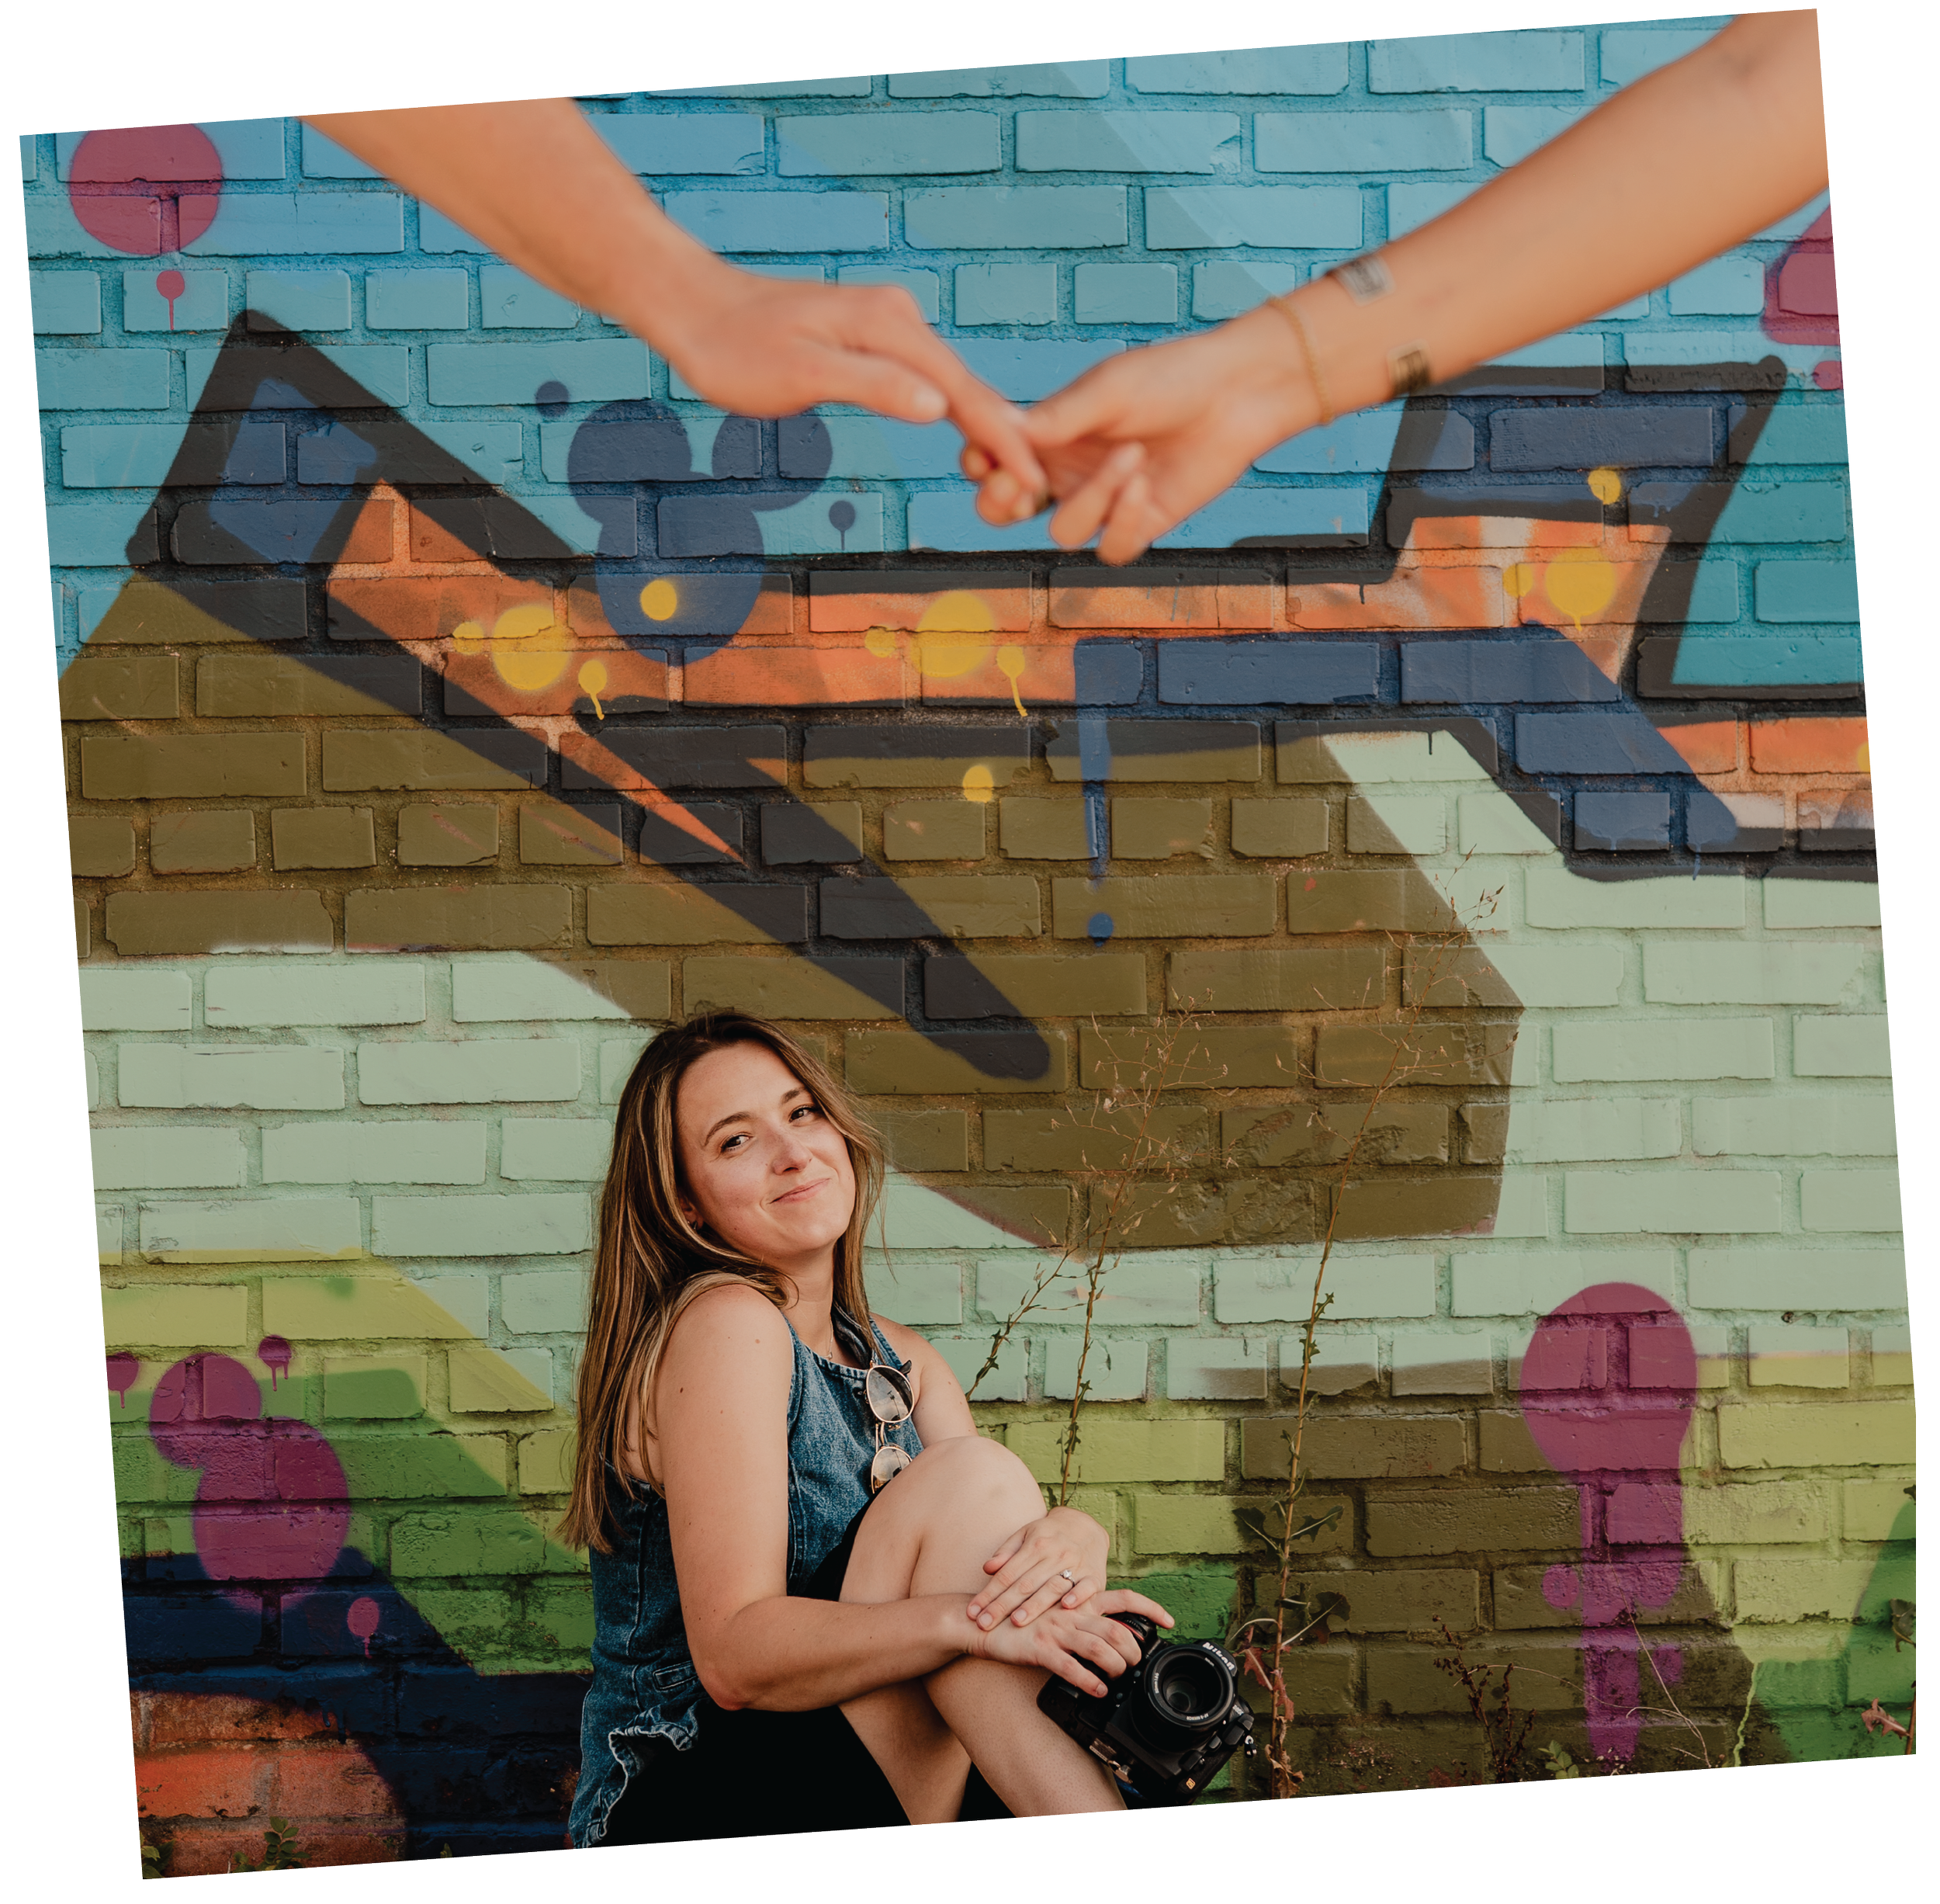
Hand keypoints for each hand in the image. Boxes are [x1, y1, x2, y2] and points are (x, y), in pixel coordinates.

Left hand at [656, 261, 1044, 503]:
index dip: (1002, 436)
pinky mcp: (872, 337)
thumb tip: (937, 406)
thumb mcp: (801, 373)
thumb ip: (872, 386)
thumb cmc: (735, 348)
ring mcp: (887, 325)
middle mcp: (897, 317)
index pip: (961, 389)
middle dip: (1006, 436)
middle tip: (1040, 488)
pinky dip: (952, 408)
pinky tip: (967, 432)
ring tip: (1017, 472)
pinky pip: (925, 377)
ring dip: (984, 426)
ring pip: (949, 381)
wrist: (695, 308)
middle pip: (965, 384)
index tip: (1035, 476)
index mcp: (888, 326)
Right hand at [966, 304, 1318, 564]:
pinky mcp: (1141, 525)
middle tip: (1017, 487)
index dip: (980, 467)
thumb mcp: (1107, 389)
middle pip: (1008, 511)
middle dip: (1001, 504)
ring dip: (1093, 497)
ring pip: (1063, 531)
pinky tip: (1146, 485)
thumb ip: (1056, 418)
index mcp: (1050, 435)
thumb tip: (1002, 434)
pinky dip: (1123, 521)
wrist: (1238, 392)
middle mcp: (1069, 472)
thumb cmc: (1172, 377)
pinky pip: (1111, 547)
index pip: (994, 462)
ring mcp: (1103, 503)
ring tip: (1132, 456)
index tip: (985, 458)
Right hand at [966, 1588, 1174, 1697]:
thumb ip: (1082, 1621)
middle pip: (1117, 1628)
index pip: (1123, 1599)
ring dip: (1117, 1666)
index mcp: (1077, 1602)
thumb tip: (1112, 1639)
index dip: (1150, 1608)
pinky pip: (1071, 1666)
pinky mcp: (1039, 1648)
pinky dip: (1090, 1681)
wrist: (980, 1621)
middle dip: (1135, 1650)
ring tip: (1120, 1677)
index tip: (1170, 1621)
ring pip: (1099, 1646)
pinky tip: (1098, 1690)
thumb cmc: (1021, 1621)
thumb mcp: (1055, 1615)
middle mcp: (1070, 1612)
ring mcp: (1055, 1629)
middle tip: (1138, 1664)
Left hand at [967, 1506, 1110, 1630]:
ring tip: (1016, 1623)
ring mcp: (1076, 1565)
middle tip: (984, 1624)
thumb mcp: (1026, 1535)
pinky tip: (1066, 1607)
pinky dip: (1078, 1596)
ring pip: (1052, 1587)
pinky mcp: (1095, 1575)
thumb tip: (987, 1568)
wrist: (1087, 1526)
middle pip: (1025, 1584)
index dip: (988, 1594)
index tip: (973, 1612)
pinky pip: (1086, 1587)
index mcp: (1035, 1545)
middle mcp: (1054, 1554)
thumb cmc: (1049, 1535)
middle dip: (1003, 1606)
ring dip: (1034, 1606)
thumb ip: (1007, 1552)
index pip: (1007, 1574)